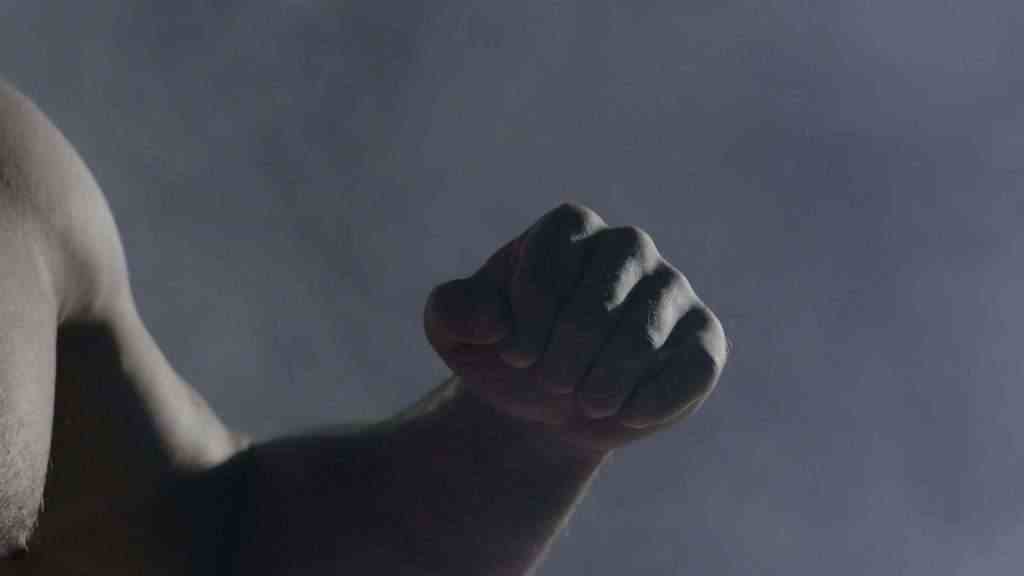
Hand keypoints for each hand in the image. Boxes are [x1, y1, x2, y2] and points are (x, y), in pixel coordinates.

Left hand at [424, 203, 726, 453]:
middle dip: (568, 351)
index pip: (553, 258)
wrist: (546, 401)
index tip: (514, 354)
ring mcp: (670, 290)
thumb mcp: (452, 330)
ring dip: (607, 378)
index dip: (530, 315)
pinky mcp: (702, 338)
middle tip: (550, 383)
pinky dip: (658, 398)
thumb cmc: (504, 350)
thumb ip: (452, 309)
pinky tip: (626, 415)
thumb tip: (494, 319)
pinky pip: (697, 364)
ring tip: (584, 402)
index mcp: (568, 229)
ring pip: (648, 328)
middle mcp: (627, 247)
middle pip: (604, 294)